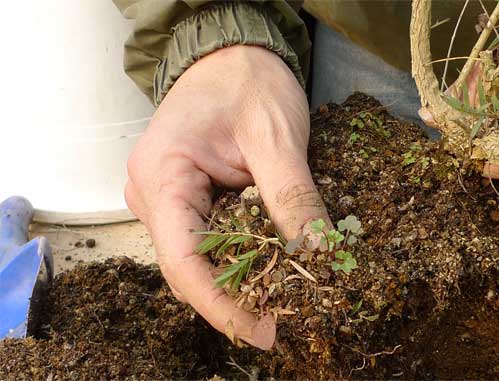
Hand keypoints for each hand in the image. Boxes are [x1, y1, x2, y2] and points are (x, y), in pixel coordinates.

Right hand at [124, 45, 328, 348]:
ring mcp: (167, 200)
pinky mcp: (187, 201)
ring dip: (242, 281)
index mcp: (161, 175)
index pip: (183, 260)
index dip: (223, 304)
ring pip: (200, 259)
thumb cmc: (248, 84)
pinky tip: (275, 269)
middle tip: (287, 321)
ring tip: (286, 301)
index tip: (266, 331)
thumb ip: (292, 198)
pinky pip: (211, 241)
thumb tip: (319, 258)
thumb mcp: (276, 139)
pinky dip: (243, 258)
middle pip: (189, 267)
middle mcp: (153, 195)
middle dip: (237, 298)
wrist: (232, 57)